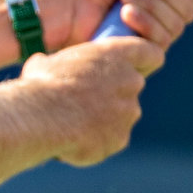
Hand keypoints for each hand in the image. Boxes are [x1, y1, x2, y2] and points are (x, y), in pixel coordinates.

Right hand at [18, 37, 164, 166]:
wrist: (41, 117)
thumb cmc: (42, 83)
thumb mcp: (48, 61)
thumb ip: (63, 63)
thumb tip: (47, 65)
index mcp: (117, 54)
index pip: (152, 53)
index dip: (144, 59)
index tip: (129, 65)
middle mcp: (131, 81)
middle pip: (132, 85)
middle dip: (113, 92)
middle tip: (86, 97)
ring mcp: (129, 112)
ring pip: (122, 114)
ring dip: (105, 117)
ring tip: (73, 122)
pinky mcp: (121, 138)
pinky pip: (113, 138)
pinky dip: (98, 139)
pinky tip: (74, 138)